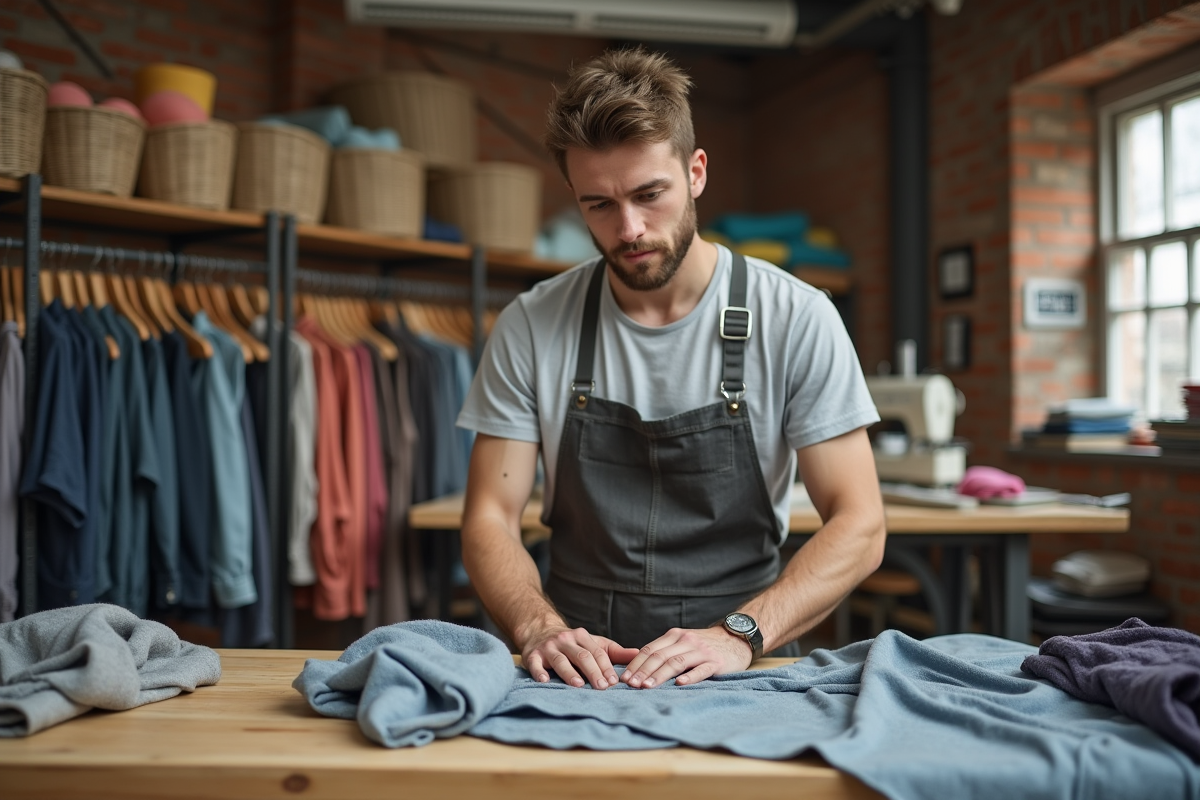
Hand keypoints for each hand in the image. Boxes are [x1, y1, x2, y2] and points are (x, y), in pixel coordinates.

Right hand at [521, 625, 639, 688]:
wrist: (540, 631)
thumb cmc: (573, 644)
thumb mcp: (594, 643)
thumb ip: (616, 652)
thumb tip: (640, 654)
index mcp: (583, 636)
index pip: (597, 653)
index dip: (606, 667)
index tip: (614, 682)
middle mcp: (565, 639)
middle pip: (581, 656)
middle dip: (592, 671)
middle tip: (602, 687)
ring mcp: (548, 647)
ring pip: (560, 659)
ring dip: (569, 673)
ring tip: (578, 685)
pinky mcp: (532, 655)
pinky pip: (535, 663)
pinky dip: (539, 671)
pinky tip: (544, 680)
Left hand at [620, 627, 752, 688]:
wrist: (735, 638)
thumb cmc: (704, 644)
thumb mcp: (682, 642)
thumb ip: (664, 651)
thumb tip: (639, 668)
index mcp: (674, 635)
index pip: (650, 649)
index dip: (636, 664)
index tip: (625, 678)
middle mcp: (686, 640)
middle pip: (660, 656)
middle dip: (643, 671)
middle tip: (631, 685)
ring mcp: (701, 651)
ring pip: (676, 662)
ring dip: (660, 675)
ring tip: (647, 687)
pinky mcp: (715, 662)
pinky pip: (700, 670)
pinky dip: (689, 677)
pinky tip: (679, 684)